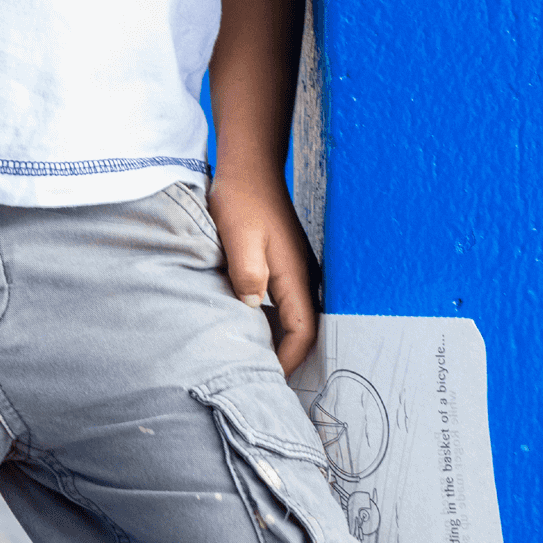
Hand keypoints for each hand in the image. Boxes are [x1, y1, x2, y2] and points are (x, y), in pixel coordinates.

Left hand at [209, 166, 320, 376]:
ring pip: (295, 318)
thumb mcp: (239, 235)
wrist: (250, 165)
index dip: (286, 360)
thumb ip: (247, 272)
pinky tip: (250, 324)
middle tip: (257, 377)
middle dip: (285, 357)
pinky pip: (287, 303)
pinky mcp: (286, 263)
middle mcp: (303, 275)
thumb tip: (252, 306)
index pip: (302, 332)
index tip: (262, 376)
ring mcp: (297, 268)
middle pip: (304, 331)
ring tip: (252, 357)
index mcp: (295, 274)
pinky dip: (272, 322)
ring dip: (278, 340)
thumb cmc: (242, 198)